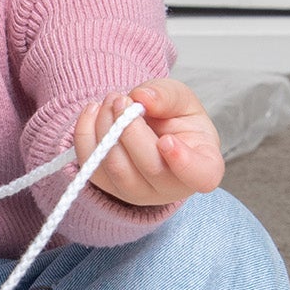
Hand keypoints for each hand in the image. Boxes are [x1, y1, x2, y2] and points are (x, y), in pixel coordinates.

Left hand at [73, 78, 224, 206]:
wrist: (152, 131)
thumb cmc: (176, 120)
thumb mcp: (181, 100)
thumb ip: (168, 95)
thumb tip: (143, 98)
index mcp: (204, 165)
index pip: (200, 175)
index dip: (184, 162)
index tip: (167, 140)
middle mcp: (172, 188)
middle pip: (149, 166)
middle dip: (130, 128)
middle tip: (122, 99)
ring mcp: (139, 193)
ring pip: (117, 168)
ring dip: (106, 127)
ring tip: (111, 100)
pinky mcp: (109, 189)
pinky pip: (90, 166)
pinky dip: (85, 134)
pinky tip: (93, 111)